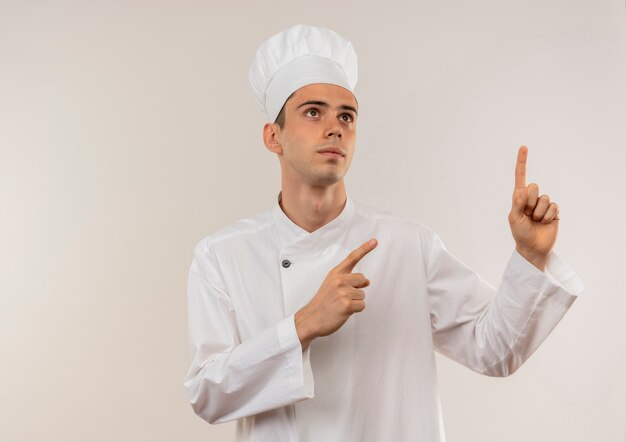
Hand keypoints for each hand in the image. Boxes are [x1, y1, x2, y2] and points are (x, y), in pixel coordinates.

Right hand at [295, 239, 377, 347]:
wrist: (311, 318)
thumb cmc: (323, 303)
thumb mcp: (332, 286)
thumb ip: (349, 281)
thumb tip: (367, 282)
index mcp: (335, 273)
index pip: (352, 258)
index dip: (365, 249)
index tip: (375, 241)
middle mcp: (339, 280)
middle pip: (362, 278)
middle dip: (357, 288)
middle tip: (343, 296)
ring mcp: (343, 292)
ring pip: (362, 294)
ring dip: (355, 301)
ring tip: (341, 304)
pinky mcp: (347, 304)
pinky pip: (362, 305)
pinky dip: (356, 310)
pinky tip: (344, 311)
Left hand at [508, 146, 559, 270]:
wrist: (534, 248)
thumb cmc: (520, 233)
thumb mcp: (514, 219)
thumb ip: (518, 203)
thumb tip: (522, 190)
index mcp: (519, 198)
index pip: (520, 177)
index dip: (522, 162)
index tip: (524, 147)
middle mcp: (531, 199)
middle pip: (534, 187)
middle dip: (531, 201)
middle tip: (528, 214)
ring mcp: (543, 205)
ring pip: (545, 198)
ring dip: (540, 212)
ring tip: (536, 221)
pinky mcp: (553, 212)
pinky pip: (554, 206)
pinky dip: (548, 216)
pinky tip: (545, 223)